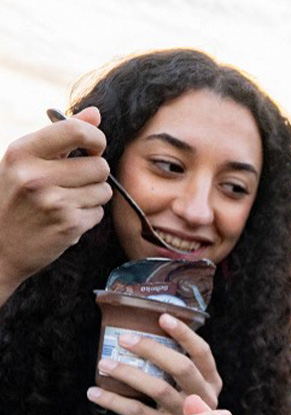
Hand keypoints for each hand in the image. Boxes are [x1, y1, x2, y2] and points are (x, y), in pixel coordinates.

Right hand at [0, 107, 110, 304]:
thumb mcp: (27, 161)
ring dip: (92, 197)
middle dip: (94, 174)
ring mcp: (52, 202)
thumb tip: (96, 114)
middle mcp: (35, 176)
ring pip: (104, 190)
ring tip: (67, 201)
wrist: (1, 248)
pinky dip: (88, 216)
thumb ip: (62, 136)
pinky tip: (65, 219)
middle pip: (99, 165)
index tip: (93, 147)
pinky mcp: (68, 225)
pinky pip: (99, 212)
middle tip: (72, 183)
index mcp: (22, 153)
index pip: (75, 130)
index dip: (95, 138)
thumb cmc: (16, 198)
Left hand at [87, 313, 222, 414]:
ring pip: (158, 389)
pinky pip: (137, 412)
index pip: (202, 353)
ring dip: (128, 373)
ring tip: (105, 363)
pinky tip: (94, 392)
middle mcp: (203, 398)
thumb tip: (149, 331)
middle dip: (152, 349)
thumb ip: (181, 367)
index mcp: (212, 382)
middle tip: (125, 338)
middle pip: (181, 368)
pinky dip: (113, 401)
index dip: (184, 334)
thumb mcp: (195, 388)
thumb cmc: (187, 409)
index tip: (163, 317)